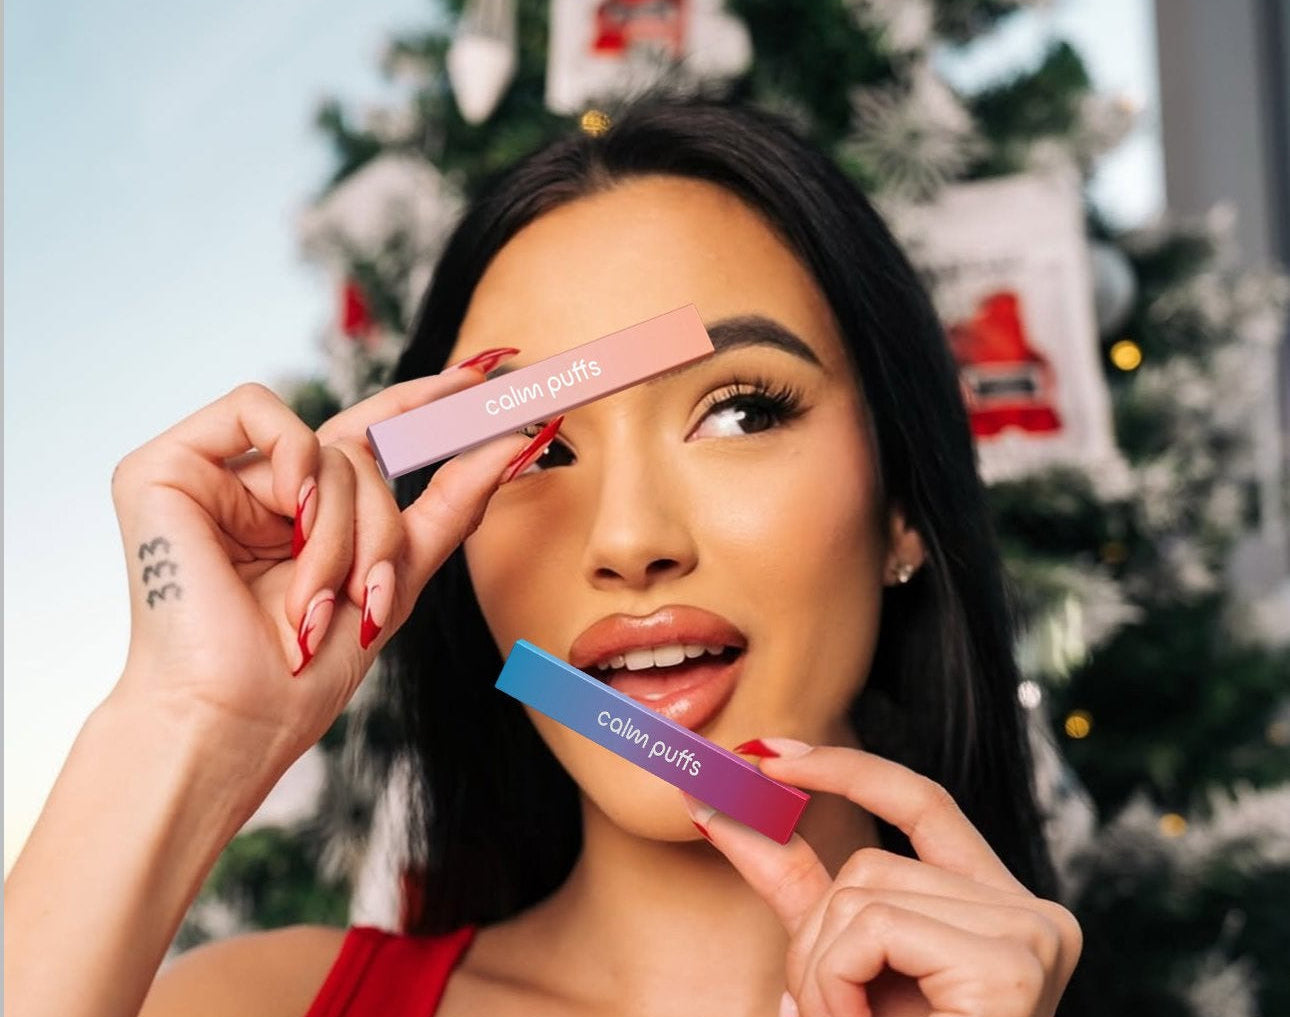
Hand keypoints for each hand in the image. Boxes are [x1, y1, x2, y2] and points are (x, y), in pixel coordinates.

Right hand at [108, 363, 538, 780]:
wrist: (237, 720)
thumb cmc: (306, 673)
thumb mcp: (399, 577)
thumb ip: (453, 503)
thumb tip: (519, 441)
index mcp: (303, 513)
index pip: (371, 436)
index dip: (428, 403)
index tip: (490, 373)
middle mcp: (258, 489)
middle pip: (360, 455)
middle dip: (382, 531)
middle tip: (371, 599)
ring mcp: (210, 477)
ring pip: (324, 448)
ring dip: (342, 534)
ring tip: (315, 602)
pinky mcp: (162, 468)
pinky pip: (258, 410)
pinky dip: (294, 463)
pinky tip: (290, 515)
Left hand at [683, 740, 1080, 1016]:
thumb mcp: (839, 966)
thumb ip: (796, 889)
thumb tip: (716, 807)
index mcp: (1000, 908)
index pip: (921, 802)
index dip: (842, 769)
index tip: (765, 753)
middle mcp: (1032, 911)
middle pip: (870, 860)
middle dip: (816, 935)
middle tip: (830, 1008)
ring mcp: (1030, 932)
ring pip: (862, 890)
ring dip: (824, 969)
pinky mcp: (1011, 962)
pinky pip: (873, 926)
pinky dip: (839, 981)